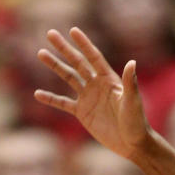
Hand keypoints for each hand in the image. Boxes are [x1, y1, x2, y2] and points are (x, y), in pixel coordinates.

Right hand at [35, 27, 149, 160]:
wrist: (131, 143)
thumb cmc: (136, 121)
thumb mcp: (132, 101)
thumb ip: (130, 82)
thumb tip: (132, 62)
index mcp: (109, 78)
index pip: (94, 57)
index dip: (84, 44)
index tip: (73, 31)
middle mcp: (96, 84)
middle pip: (77, 62)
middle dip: (64, 48)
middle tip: (50, 34)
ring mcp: (88, 97)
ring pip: (68, 77)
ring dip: (55, 66)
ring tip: (41, 53)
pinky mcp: (82, 112)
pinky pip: (63, 103)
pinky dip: (51, 99)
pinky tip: (38, 94)